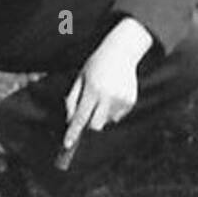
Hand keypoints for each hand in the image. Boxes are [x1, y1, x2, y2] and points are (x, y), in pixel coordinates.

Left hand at [61, 17, 153, 152]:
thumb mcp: (79, 78)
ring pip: (107, 121)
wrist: (121, 52)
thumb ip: (72, 99)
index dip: (73, 132)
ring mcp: (120, 100)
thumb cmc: (96, 64)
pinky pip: (117, 116)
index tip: (67, 144)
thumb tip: (70, 120)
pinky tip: (113, 94)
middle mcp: (107, 96)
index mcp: (92, 90)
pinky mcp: (130, 101)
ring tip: (103, 95)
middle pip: (95, 125)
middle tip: (89, 111)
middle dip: (89, 124)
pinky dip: (112, 110)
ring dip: (102, 115)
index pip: (80, 117)